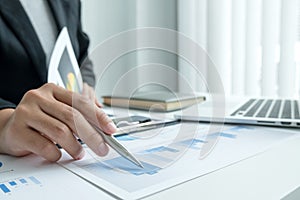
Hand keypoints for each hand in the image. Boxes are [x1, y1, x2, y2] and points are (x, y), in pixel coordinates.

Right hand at [0, 83, 115, 161]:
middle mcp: (39, 97)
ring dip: (75, 146)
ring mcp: (26, 112)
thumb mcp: (59, 110)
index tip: (110, 129)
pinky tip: (58, 155)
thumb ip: (80, 112)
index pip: (81, 102)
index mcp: (53, 90)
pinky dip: (56, 153)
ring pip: (60, 131)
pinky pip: (43, 145)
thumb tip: (104, 123)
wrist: (8, 128)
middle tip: (102, 148)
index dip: (99, 117)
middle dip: (92, 135)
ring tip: (79, 153)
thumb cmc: (39, 119)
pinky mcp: (17, 130)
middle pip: (72, 117)